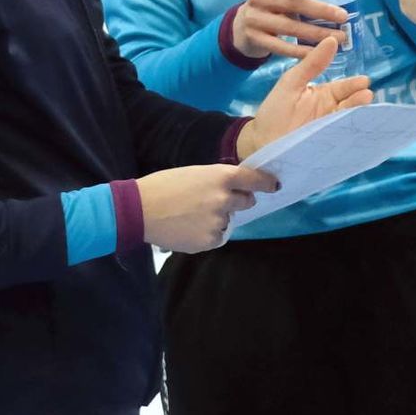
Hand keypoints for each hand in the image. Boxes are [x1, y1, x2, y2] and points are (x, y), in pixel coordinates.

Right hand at [136, 164, 278, 251]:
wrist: (140, 210)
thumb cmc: (164, 186)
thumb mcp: (195, 174)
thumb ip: (218, 181)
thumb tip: (234, 191)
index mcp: (221, 177)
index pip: (254, 179)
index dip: (266, 183)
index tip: (274, 185)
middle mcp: (225, 199)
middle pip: (247, 201)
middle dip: (237, 201)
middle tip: (214, 201)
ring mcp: (218, 221)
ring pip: (229, 221)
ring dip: (218, 219)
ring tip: (192, 215)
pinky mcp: (210, 240)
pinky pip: (218, 236)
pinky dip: (208, 234)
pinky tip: (189, 228)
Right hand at [232, 0, 356, 60]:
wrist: (244, 29)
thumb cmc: (276, 5)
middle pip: (292, 4)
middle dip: (319, 11)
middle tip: (343, 16)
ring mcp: (255, 20)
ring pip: (290, 28)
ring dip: (316, 34)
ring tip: (339, 38)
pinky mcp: (256, 39)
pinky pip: (282, 47)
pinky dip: (301, 52)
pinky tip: (318, 54)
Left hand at [237, 36, 373, 158]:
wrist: (260, 143)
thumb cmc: (275, 111)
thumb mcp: (291, 83)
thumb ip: (311, 64)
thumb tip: (332, 39)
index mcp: (323, 95)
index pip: (344, 88)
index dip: (354, 85)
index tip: (364, 81)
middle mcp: (331, 112)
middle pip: (350, 105)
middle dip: (359, 101)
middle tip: (367, 96)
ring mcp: (331, 130)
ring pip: (349, 122)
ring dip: (357, 116)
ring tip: (363, 112)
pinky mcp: (329, 146)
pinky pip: (343, 140)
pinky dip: (351, 136)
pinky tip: (357, 132)